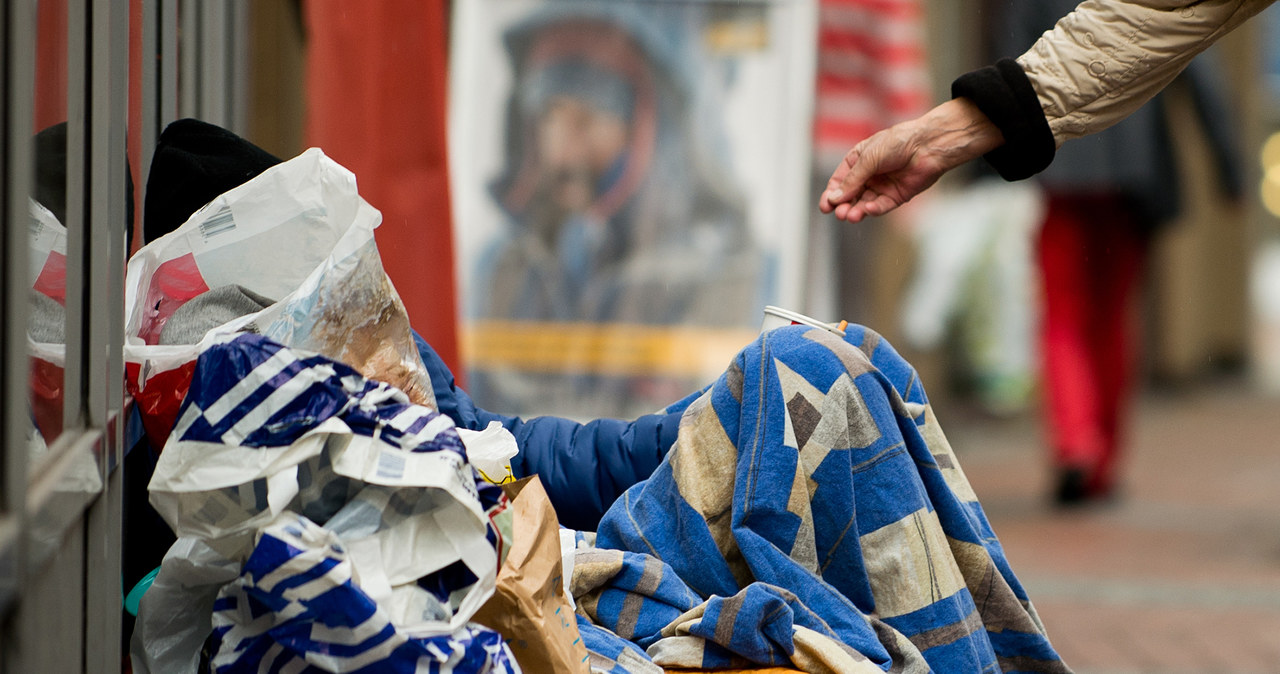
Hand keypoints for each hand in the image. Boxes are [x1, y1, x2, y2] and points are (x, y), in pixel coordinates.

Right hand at [819, 98, 1004, 222]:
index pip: (840, 181)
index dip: (832, 194)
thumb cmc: (898, 143)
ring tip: (851, 216)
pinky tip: (869, 209)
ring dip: (857, 210)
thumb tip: (834, 198)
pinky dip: (874, 209)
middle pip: (850, 196)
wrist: (928, 145)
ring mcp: (882, 186)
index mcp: (858, 161)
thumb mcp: (868, 158)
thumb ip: (852, 180)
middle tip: (840, 213)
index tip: (826, 206)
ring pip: (864, 203)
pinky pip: (882, 206)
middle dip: (843, 205)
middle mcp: (869, 175)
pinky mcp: (897, 196)